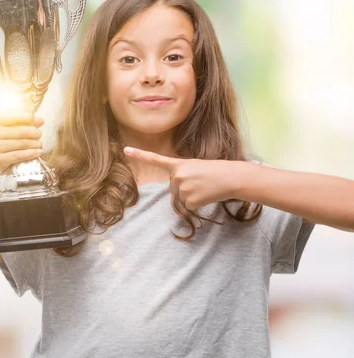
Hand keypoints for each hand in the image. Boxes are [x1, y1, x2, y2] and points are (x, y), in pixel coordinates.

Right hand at [0, 112, 43, 180]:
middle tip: (39, 135)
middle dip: (35, 133)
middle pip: (22, 131)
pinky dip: (31, 153)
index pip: (17, 115)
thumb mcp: (12, 130)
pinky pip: (18, 155)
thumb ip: (26, 124)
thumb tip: (41, 120)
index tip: (38, 122)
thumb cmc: (4, 143)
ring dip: (35, 144)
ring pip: (22, 143)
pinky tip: (38, 152)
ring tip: (39, 145)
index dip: (30, 118)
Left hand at [123, 147, 243, 209]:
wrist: (232, 177)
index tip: (126, 150)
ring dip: (192, 196)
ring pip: (181, 199)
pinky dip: (198, 203)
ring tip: (206, 187)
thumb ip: (181, 175)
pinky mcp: (190, 201)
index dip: (140, 155)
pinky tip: (207, 195)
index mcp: (178, 164)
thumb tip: (178, 191)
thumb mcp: (195, 167)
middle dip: (185, 188)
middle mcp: (177, 176)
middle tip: (201, 181)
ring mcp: (182, 189)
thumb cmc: (217, 170)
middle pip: (173, 189)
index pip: (156, 159)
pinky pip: (189, 207)